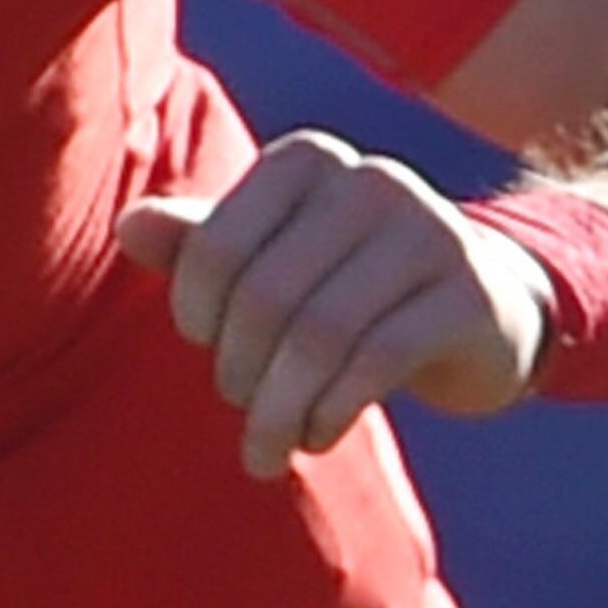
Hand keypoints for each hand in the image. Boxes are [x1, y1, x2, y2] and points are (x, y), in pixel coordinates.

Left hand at [119, 134, 553, 476]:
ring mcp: (427, 231)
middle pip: (267, 297)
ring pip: (321, 335)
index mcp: (307, 160)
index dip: (196, 315)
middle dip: (239, 374)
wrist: (479, 309)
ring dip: (282, 409)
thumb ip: (198, 243)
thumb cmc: (347, 283)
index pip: (216, 246)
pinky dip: (333, 411)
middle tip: (243, 414)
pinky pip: (378, 362)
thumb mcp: (271, 259)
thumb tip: (128, 226)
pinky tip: (320, 436)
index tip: (207, 347)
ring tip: (269, 448)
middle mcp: (369, 180)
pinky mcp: (468, 293)